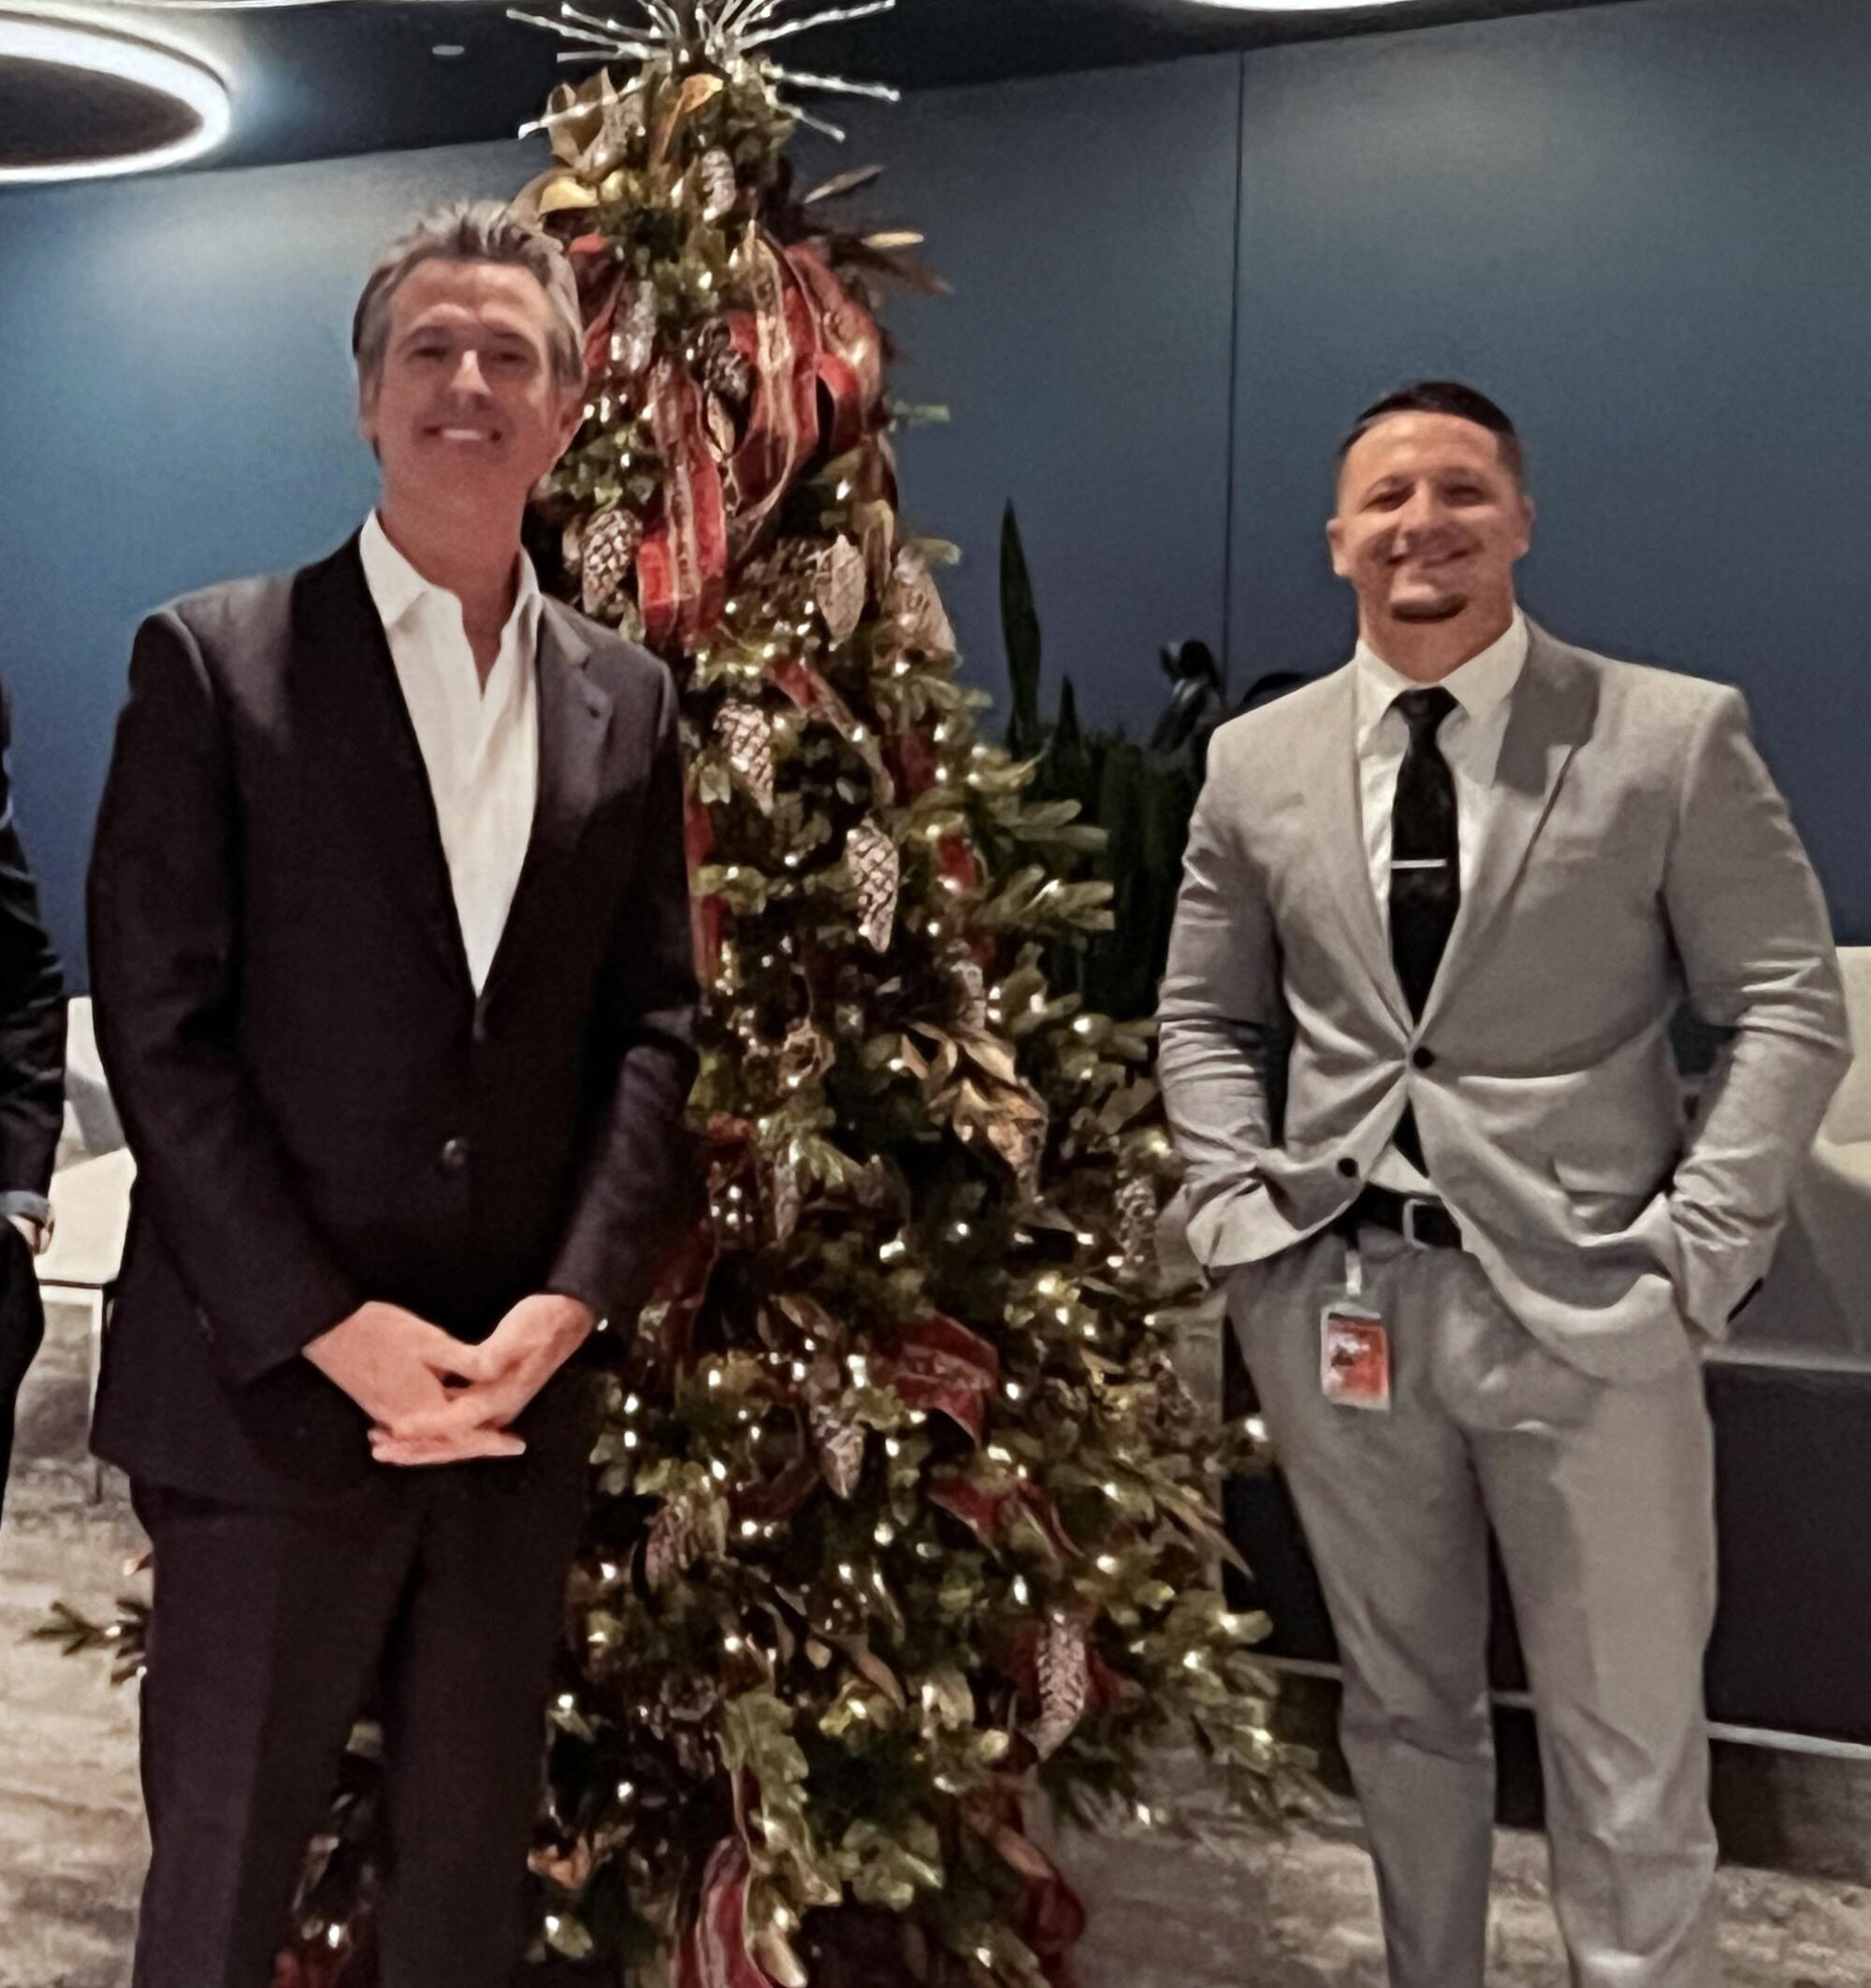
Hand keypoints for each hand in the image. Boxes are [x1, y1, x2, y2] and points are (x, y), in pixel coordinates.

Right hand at [304, 1301, 524, 1462]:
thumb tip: (499, 1375)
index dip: (493, 1440)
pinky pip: (409, 1429)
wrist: (326, 1327)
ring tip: (479, 1440)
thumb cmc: (380, 1329)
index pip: (466, 1433)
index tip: (518, 1444)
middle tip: (506, 1445)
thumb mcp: (429, 1341)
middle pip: (448, 1441)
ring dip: (452, 1441)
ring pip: (428, 1437)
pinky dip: (428, 1434)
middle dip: (476, 1444)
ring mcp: (385, 1415)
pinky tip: (438, 1425)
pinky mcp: (373, 1405)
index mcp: (423, 1408)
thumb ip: (466, 1362)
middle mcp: (404, 1421)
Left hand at [367, 1292, 595, 1467]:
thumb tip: (478, 1372)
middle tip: (377, 1448)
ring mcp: (494, 1406)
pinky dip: (428, 1428)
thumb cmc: (541, 1322)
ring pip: (450, 1436)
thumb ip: (494, 1357)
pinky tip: (406, 1421)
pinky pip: (454, 1422)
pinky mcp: (489, 1396)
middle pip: (451, 1441)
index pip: (457, 1423)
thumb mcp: (518, 1336)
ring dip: (417, 1442)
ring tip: (382, 1441)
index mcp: (502, 1399)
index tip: (397, 1428)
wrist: (567, 1315)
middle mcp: (497, 1410)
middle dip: (414, 1447)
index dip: (426, 1427)